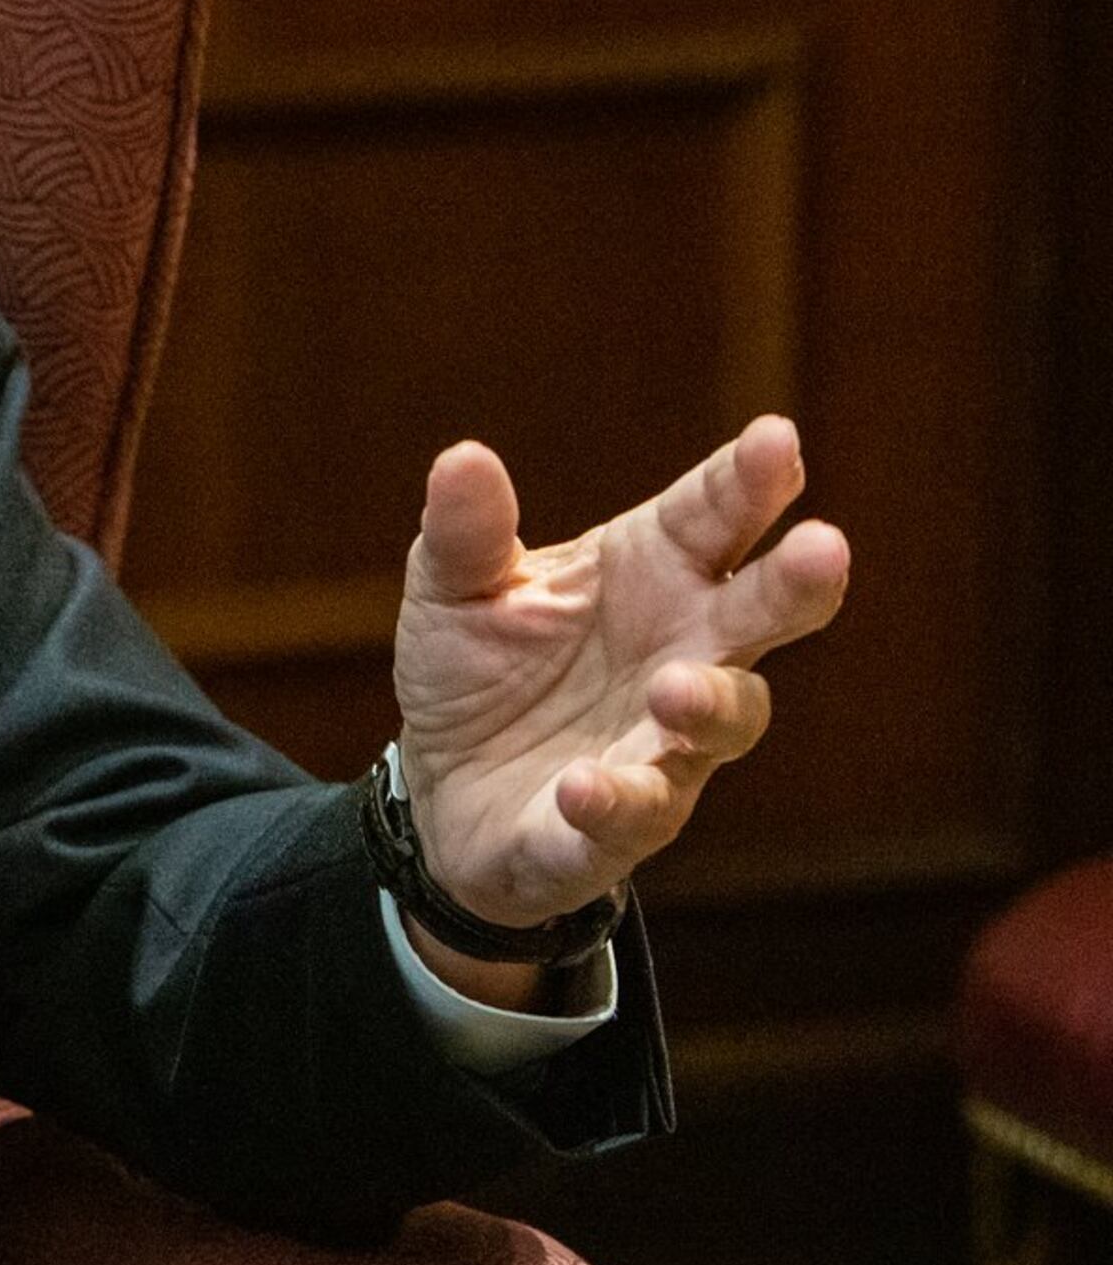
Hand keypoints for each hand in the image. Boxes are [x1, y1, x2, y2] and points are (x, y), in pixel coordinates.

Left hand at [392, 415, 850, 932]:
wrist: (439, 787)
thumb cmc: (476, 667)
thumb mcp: (453, 587)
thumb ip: (466, 531)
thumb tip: (462, 458)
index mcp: (652, 572)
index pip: (714, 516)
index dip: (751, 480)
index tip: (780, 440)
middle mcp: (684, 652)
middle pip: (764, 613)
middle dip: (798, 584)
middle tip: (825, 548)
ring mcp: (665, 743)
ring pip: (725, 722)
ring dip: (710, 703)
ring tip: (676, 687)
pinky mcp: (619, 825)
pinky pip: (633, 814)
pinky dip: (616, 800)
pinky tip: (584, 784)